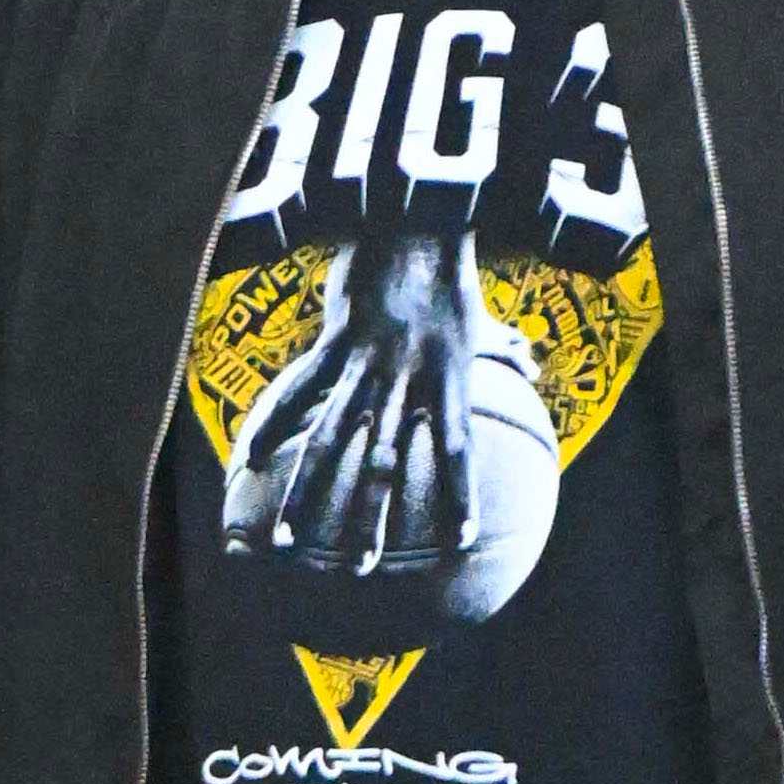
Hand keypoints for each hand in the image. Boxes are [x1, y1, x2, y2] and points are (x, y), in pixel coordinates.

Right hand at [224, 234, 476, 577]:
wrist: (413, 213)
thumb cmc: (449, 268)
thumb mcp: (481, 313)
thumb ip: (505, 348)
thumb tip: (533, 364)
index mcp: (448, 378)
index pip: (458, 450)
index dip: (460, 496)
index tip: (464, 543)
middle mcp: (406, 378)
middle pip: (384, 462)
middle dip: (370, 519)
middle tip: (362, 570)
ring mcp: (366, 361)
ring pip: (332, 438)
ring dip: (309, 492)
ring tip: (290, 537)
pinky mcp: (334, 340)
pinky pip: (298, 390)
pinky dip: (274, 424)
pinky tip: (250, 458)